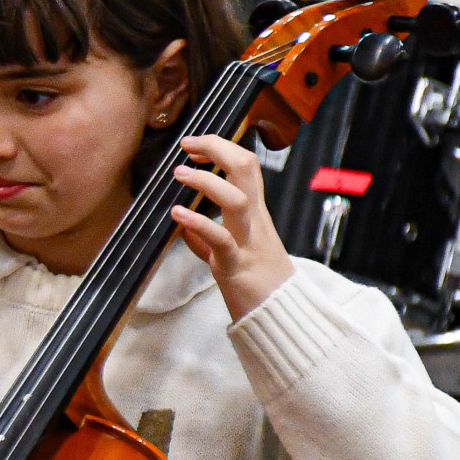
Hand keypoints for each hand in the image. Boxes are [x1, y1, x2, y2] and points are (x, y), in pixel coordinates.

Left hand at [170, 135, 294, 320]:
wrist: (281, 315)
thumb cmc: (258, 282)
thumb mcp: (233, 253)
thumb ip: (207, 240)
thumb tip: (184, 229)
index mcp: (254, 213)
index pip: (245, 166)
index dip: (221, 148)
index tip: (194, 145)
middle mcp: (254, 221)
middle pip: (247, 169)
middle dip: (219, 148)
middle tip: (188, 144)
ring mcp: (247, 242)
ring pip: (237, 200)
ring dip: (207, 182)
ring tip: (180, 173)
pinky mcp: (236, 266)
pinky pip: (220, 241)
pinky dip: (199, 224)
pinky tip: (178, 215)